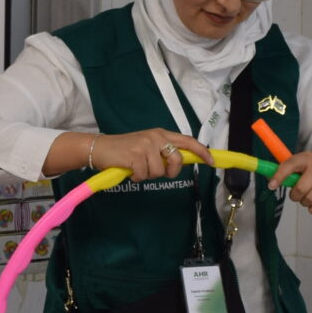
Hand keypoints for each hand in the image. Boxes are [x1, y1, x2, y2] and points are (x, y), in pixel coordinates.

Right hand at [87, 130, 208, 182]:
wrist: (100, 148)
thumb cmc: (124, 151)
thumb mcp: (147, 147)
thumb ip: (163, 152)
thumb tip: (179, 163)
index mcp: (161, 134)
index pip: (188, 141)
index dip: (202, 151)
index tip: (211, 162)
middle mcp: (156, 137)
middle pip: (177, 160)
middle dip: (170, 172)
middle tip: (157, 172)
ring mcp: (146, 146)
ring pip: (159, 172)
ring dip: (148, 175)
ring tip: (136, 168)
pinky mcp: (136, 156)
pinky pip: (145, 176)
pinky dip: (137, 178)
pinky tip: (129, 170)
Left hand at [268, 149, 311, 215]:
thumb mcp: (301, 168)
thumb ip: (287, 173)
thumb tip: (270, 179)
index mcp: (306, 158)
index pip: (289, 165)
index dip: (279, 176)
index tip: (271, 186)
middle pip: (300, 188)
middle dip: (295, 196)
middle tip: (296, 195)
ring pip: (310, 198)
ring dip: (305, 203)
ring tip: (307, 198)